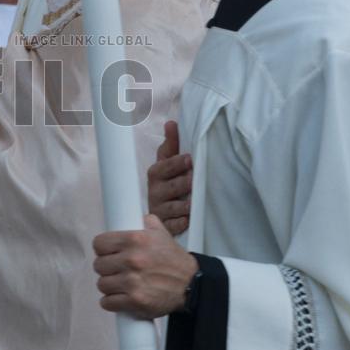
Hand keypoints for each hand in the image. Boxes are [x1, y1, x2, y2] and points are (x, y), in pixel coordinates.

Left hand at [93, 214, 198, 318]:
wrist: (191, 284)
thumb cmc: (173, 260)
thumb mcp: (160, 232)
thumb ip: (143, 222)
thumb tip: (129, 215)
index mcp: (135, 240)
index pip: (99, 243)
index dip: (102, 249)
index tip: (107, 253)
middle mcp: (132, 260)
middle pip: (99, 265)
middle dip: (106, 267)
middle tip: (116, 269)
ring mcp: (133, 282)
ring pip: (102, 284)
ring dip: (109, 285)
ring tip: (119, 283)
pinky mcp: (135, 301)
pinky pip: (108, 302)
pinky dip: (112, 302)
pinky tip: (119, 297)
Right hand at [147, 121, 191, 235]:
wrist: (162, 208)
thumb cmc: (169, 180)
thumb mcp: (168, 161)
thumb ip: (172, 144)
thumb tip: (171, 123)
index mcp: (156, 173)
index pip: (165, 166)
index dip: (178, 163)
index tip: (190, 159)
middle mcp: (155, 192)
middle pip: (171, 187)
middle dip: (183, 184)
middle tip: (194, 180)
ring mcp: (160, 210)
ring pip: (173, 208)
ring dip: (184, 205)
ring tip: (194, 203)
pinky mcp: (165, 226)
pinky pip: (172, 226)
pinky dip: (180, 223)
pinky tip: (187, 221)